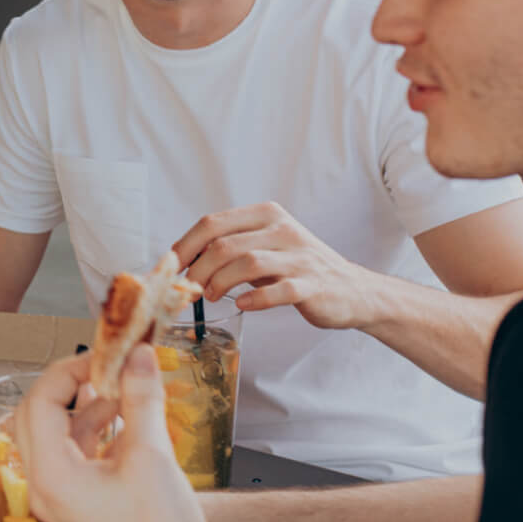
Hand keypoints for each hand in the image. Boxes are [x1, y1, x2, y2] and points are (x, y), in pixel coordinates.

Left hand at [24, 349, 233, 521]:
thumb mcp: (152, 454)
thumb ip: (140, 397)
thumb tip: (136, 357)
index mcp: (49, 476)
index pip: (38, 403)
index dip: (68, 372)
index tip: (100, 357)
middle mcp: (43, 487)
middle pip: (38, 416)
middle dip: (71, 387)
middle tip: (105, 369)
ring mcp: (57, 497)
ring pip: (55, 435)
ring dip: (84, 409)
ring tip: (121, 391)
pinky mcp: (75, 501)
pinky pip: (71, 455)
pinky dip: (91, 432)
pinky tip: (122, 419)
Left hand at [171, 202, 387, 329]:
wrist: (352, 290)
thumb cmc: (298, 269)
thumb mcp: (264, 248)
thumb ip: (230, 248)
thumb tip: (184, 261)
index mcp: (266, 216)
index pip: (213, 223)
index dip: (185, 245)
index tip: (170, 266)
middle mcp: (283, 230)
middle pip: (224, 245)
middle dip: (198, 270)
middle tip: (190, 288)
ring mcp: (300, 257)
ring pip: (247, 263)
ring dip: (220, 283)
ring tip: (211, 296)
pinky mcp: (313, 284)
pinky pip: (279, 290)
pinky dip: (256, 299)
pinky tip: (244, 305)